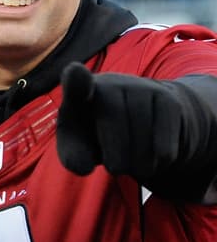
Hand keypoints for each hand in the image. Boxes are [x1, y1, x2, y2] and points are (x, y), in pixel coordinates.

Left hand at [57, 63, 183, 179]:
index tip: (76, 72)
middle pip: (113, 119)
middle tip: (114, 169)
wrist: (140, 127)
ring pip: (142, 133)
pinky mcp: (168, 98)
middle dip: (115, 156)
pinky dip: (158, 160)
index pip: (76, 81)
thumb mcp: (80, 149)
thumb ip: (74, 158)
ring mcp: (141, 86)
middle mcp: (110, 82)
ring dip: (137, 164)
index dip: (77, 79)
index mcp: (79, 93)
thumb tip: (83, 167)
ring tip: (132, 165)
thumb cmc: (97, 138)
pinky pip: (164, 142)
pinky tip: (152, 158)